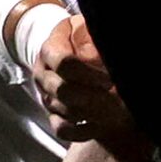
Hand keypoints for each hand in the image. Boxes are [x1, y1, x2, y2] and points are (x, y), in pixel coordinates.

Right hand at [31, 14, 139, 149]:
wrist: (75, 52)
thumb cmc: (86, 38)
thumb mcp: (88, 29)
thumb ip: (91, 40)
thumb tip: (93, 59)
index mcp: (50, 48)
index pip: (64, 64)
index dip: (89, 73)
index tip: (110, 78)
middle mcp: (43, 73)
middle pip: (63, 90)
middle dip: (94, 96)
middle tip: (117, 97)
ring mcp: (46, 96)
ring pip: (65, 111)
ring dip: (93, 113)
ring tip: (117, 109)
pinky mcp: (53, 115)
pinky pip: (62, 130)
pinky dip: (83, 131)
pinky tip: (101, 124)